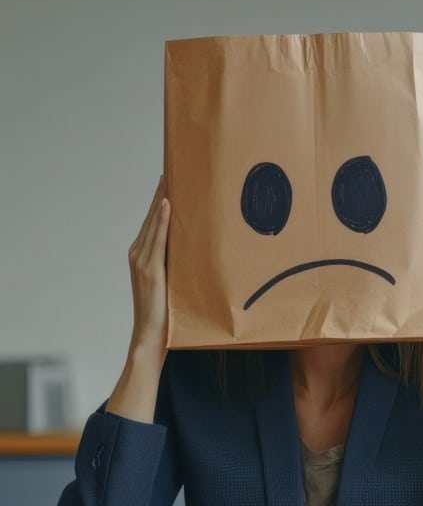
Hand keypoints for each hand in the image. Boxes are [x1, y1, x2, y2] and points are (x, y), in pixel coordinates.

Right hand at [128, 176, 170, 356]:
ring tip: (171, 178)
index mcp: (143, 255)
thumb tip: (201, 246)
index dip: (160, 198)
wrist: (151, 336)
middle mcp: (138, 254)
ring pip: (153, 223)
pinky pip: (157, 239)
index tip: (170, 178)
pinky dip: (161, 221)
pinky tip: (167, 204)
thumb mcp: (175, 281)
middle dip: (161, 192)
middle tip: (172, 169)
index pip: (153, 220)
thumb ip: (180, 263)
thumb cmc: (168, 312)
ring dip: (161, 199)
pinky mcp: (148, 269)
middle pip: (151, 216)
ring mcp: (141, 261)